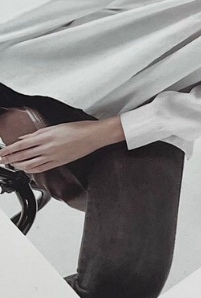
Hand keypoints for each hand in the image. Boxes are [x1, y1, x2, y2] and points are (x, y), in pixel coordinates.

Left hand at [0, 118, 124, 173]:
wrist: (93, 136)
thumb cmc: (78, 129)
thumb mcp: (55, 127)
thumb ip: (37, 133)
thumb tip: (25, 138)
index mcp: (45, 136)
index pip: (21, 144)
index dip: (8, 149)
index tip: (1, 152)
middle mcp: (47, 147)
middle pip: (22, 155)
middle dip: (9, 159)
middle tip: (1, 160)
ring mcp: (53, 156)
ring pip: (30, 164)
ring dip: (19, 165)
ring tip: (12, 165)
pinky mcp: (59, 162)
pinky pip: (41, 168)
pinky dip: (31, 170)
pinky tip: (27, 169)